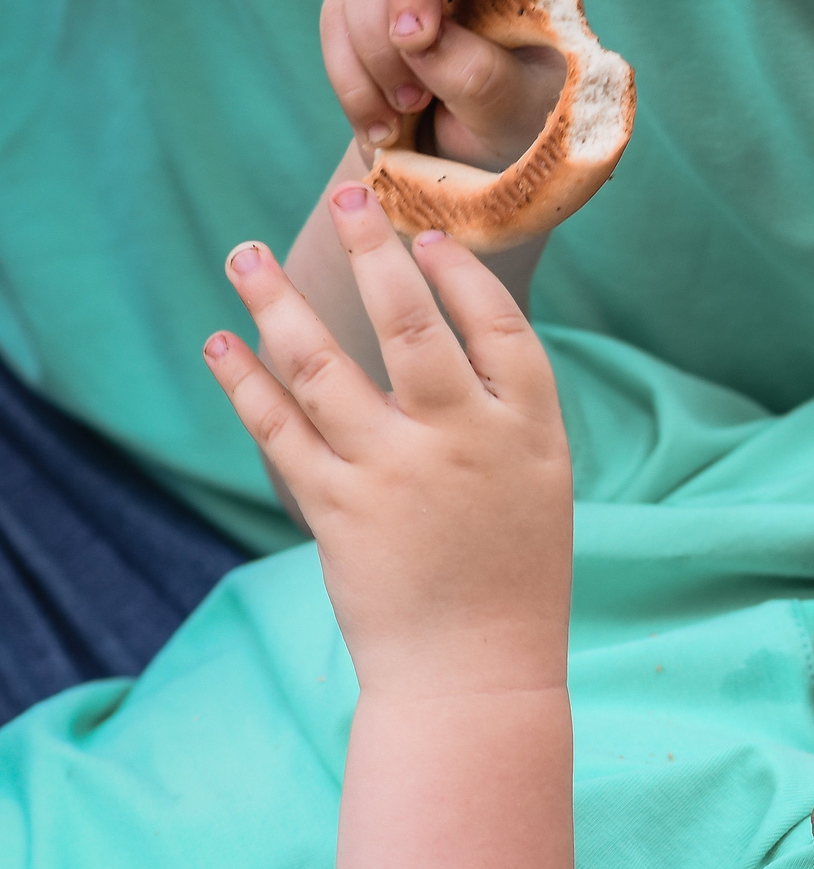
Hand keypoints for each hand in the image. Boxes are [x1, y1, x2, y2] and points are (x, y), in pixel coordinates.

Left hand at [205, 184, 571, 696]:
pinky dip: (244, 381)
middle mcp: (464, 441)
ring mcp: (397, 472)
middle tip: (344, 197)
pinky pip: (279, 428)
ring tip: (244, 255)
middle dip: (372, 250)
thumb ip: (500, 415)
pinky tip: (222, 344)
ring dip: (277, 302)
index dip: (460, 275)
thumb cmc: (512, 579)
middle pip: (411, 322)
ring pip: (325, 364)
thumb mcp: (537, 485)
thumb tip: (438, 333)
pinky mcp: (339, 508)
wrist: (476, 671)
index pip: (496, 326)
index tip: (427, 237)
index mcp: (529, 432)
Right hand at [322, 0, 580, 171]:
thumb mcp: (515, 117)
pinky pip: (336, 10)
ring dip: (376, 36)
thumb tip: (423, 41)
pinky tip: (380, 124)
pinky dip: (349, 69)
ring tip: (407, 108)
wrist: (465, 175)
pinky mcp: (369, 7)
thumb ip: (481, 76)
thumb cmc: (514, 137)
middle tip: (411, 43)